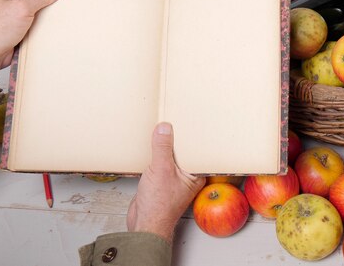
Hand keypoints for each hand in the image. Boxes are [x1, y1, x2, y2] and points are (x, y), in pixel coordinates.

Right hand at [127, 123, 204, 243]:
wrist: (144, 225)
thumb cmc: (159, 205)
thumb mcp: (161, 170)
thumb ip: (162, 148)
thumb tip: (164, 127)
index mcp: (196, 173)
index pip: (199, 148)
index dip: (196, 135)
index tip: (194, 118)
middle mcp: (188, 175)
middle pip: (185, 150)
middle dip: (179, 137)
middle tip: (177, 117)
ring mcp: (174, 177)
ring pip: (172, 156)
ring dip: (166, 145)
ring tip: (163, 126)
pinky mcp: (161, 180)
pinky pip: (161, 162)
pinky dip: (156, 153)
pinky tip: (151, 144)